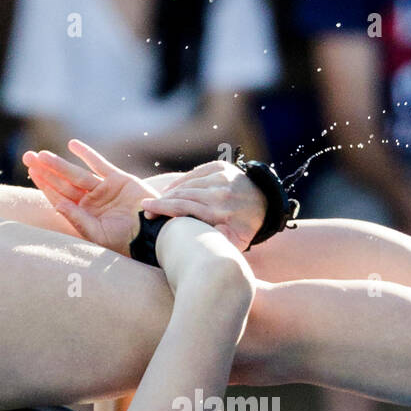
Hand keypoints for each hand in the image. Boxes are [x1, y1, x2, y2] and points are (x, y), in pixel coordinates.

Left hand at [22, 140, 158, 254]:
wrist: (152, 233)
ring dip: (60, 163)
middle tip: (27, 157)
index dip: (45, 184)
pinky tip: (72, 145)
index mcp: (83, 215)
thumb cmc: (124, 240)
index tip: (32, 172)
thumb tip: (57, 204)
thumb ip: (77, 219)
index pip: (59, 197)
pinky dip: (87, 154)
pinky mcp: (119, 180)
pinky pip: (99, 164)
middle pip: (63, 183)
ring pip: (77, 173)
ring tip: (42, 154)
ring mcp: (104, 190)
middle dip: (46, 170)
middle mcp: (91, 201)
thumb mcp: (97, 233)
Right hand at [139, 160, 268, 250]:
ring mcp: (221, 177)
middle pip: (182, 194)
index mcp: (221, 212)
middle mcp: (220, 192)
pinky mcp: (221, 167)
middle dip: (161, 201)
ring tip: (158, 200)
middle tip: (146, 208)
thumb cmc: (244, 228)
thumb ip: (215, 242)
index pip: (184, 207)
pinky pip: (196, 173)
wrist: (265, 205)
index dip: (163, 208)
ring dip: (170, 191)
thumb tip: (194, 243)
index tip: (147, 211)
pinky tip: (172, 188)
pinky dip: (182, 180)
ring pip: (188, 183)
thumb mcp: (235, 242)